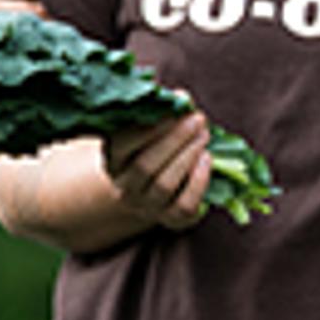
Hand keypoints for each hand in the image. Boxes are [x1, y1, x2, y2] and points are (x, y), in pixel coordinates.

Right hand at [96, 110, 216, 231]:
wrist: (154, 188)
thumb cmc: (153, 147)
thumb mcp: (149, 128)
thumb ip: (162, 112)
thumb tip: (182, 98)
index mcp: (112, 160)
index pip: (123, 144)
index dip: (150, 127)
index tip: (174, 109)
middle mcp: (124, 188)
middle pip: (145, 166)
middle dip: (175, 140)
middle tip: (197, 119)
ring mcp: (146, 207)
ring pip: (164, 186)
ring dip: (187, 156)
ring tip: (204, 135)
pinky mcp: (172, 220)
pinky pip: (184, 206)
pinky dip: (198, 182)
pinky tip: (207, 159)